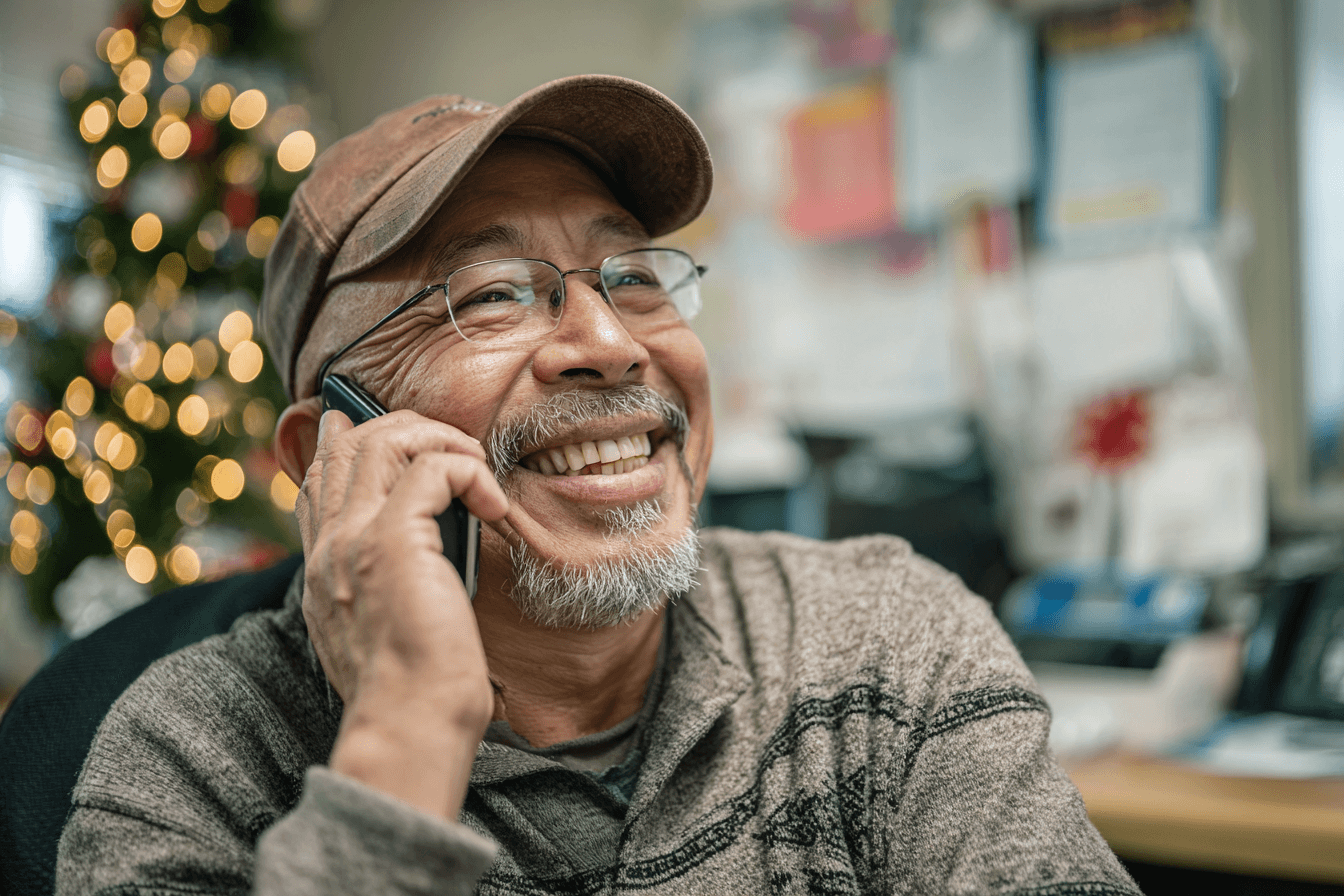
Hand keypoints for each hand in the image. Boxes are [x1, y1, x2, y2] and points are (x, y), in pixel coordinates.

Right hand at [294, 408, 508, 817]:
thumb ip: (391, 584)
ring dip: (442, 442)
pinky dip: (471, 473)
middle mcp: (330, 547)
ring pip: (385, 440)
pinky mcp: (394, 539)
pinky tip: (495, 507)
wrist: (409, 723)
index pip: (318, 481)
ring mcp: (355, 538)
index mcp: (323, 570)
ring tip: (477, 473)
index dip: (347, 444)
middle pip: (350, 444)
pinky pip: (434, 467)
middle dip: (408, 428)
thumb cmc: (416, 691)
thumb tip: (429, 554)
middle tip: (456, 448)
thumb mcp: (388, 628)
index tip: (376, 427)